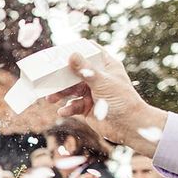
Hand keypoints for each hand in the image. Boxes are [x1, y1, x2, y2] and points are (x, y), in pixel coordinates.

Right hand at [45, 47, 167, 157]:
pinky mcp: (87, 108)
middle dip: (61, 77)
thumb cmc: (122, 100)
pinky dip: (67, 109)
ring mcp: (92, 93)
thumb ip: (85, 70)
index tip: (60, 52)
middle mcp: (98, 78)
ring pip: (71, 90)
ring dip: (60, 94)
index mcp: (106, 66)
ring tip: (50, 99)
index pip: (90, 52)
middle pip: (75, 73)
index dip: (76, 51)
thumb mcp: (102, 82)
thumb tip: (71, 55)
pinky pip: (73, 106)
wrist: (129, 126)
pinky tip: (63, 111)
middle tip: (48, 80)